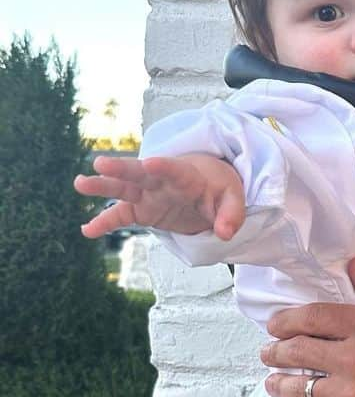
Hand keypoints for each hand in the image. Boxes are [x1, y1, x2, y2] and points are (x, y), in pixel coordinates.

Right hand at [74, 153, 245, 239]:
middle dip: (121, 168)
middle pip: (139, 172)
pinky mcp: (141, 209)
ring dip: (102, 186)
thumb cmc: (218, 187)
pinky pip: (121, 216)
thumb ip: (231, 215)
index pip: (175, 169)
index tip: (150, 163)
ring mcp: (148, 194)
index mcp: (186, 174)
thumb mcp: (233, 198)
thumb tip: (225, 234)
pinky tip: (87, 230)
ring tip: (79, 183)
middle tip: (100, 163)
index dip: (163, 166)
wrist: (205, 185)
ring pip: (122, 189)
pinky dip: (105, 222)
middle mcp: (161, 181)